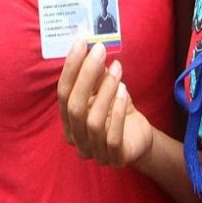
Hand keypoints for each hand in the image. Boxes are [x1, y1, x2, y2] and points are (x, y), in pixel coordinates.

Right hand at [57, 40, 153, 168]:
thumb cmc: (116, 109)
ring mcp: (94, 152)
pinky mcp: (114, 159)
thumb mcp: (104, 90)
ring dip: (105, 91)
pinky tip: (124, 92)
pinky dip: (118, 112)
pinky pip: (112, 137)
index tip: (81, 43)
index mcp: (68, 120)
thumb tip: (91, 49)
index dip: (70, 68)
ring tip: (117, 69)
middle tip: (99, 50)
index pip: (63, 93)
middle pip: (75, 107)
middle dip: (86, 75)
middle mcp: (76, 138)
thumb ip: (95, 76)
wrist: (138, 136)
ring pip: (93, 122)